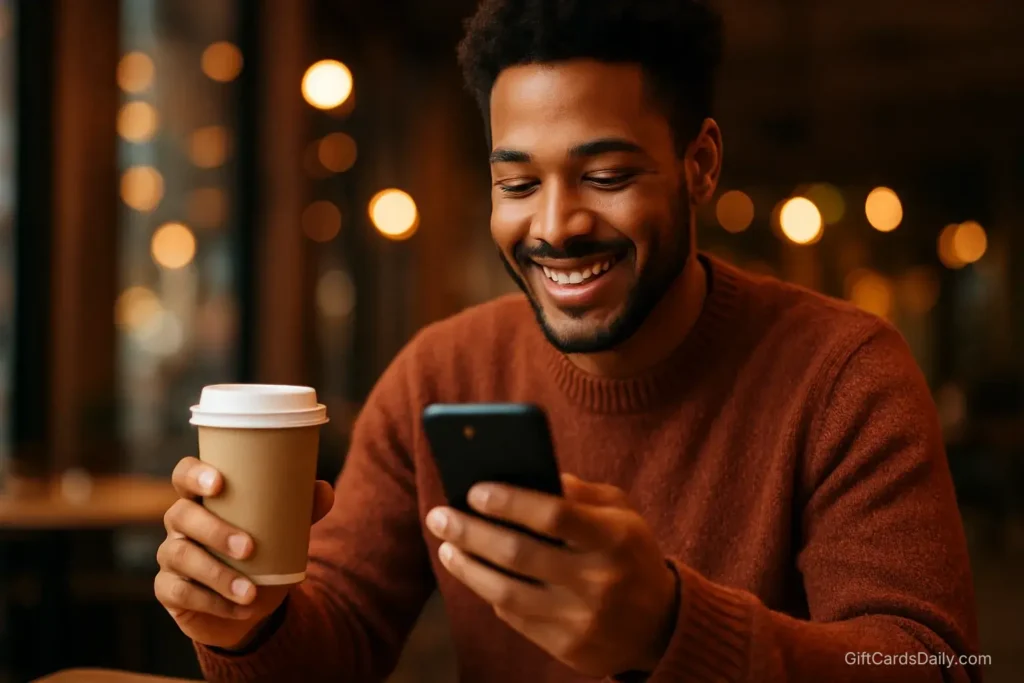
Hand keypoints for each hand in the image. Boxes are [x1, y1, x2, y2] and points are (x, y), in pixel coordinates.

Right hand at [155, 456, 334, 649]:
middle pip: (181, 514)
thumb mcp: (284, 530)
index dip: (194, 474)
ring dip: (217, 574)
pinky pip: (180, 593)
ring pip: (180, 556)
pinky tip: (239, 607)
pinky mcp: (168, 589)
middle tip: (250, 548)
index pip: (184, 474)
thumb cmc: (263, 552)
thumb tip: (325, 490)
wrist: (250, 603)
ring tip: (250, 592)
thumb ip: (302, 509)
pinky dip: (212, 602)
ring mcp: (171, 555)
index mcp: (203, 497)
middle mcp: (180, 522)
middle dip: (214, 530)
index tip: (219, 483)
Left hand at [426, 474, 677, 677]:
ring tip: (447, 547)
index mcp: (614, 538)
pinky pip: (515, 618)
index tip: (474, 490)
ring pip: (507, 592)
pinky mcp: (569, 648)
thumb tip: (521, 475)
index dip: (509, 501)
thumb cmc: (629, 551)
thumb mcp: (621, 512)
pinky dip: (490, 593)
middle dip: (471, 532)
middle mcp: (599, 581)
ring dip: (468, 568)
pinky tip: (475, 573)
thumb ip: (578, 491)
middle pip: (519, 554)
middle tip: (439, 516)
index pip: (554, 515)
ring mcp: (582, 620)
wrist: (661, 624)